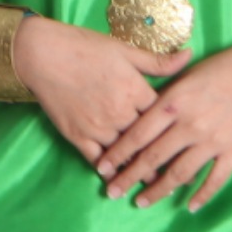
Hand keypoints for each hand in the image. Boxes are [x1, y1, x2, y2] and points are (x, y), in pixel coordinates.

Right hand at [11, 13, 188, 165]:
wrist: (41, 53)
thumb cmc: (83, 47)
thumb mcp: (124, 49)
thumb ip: (157, 61)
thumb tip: (190, 56)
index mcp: (134, 90)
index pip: (162, 117)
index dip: (175, 131)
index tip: (188, 144)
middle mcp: (119, 112)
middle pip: (148, 142)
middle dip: (163, 159)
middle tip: (180, 176)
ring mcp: (97, 126)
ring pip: (125, 155)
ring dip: (139, 171)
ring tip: (154, 185)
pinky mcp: (77, 135)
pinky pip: (97, 159)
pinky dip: (108, 170)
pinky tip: (117, 177)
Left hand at [94, 38, 231, 211]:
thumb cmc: (225, 66)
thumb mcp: (187, 75)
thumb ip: (165, 97)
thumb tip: (140, 115)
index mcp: (174, 102)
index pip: (137, 134)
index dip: (117, 153)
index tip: (101, 167)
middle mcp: (190, 124)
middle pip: (152, 158)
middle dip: (129, 178)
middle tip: (111, 192)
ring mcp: (213, 140)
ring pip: (179, 173)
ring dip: (158, 190)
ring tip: (141, 202)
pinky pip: (215, 179)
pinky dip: (201, 195)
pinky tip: (188, 206)